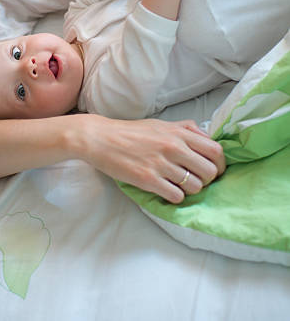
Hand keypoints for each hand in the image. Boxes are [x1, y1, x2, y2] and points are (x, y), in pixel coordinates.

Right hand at [81, 114, 225, 202]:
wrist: (101, 139)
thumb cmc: (131, 132)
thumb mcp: (160, 124)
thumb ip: (185, 128)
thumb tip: (208, 137)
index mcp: (178, 132)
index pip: (215, 151)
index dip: (220, 164)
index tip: (215, 171)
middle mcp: (173, 147)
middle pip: (209, 171)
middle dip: (207, 180)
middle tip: (195, 180)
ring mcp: (162, 164)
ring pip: (195, 186)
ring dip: (190, 190)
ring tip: (178, 185)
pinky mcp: (149, 180)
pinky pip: (177, 196)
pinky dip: (175, 197)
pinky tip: (166, 190)